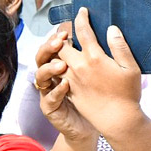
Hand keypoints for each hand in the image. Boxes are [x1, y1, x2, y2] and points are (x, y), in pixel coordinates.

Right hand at [32, 24, 97, 142]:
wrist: (103, 122)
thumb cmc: (105, 93)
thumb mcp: (107, 69)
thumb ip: (103, 51)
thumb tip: (110, 28)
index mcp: (66, 64)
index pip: (55, 47)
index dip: (57, 38)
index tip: (66, 31)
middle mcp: (54, 76)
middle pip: (42, 57)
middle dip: (48, 48)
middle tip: (59, 42)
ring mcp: (50, 91)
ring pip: (40, 76)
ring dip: (49, 68)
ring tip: (62, 65)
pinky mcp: (52, 107)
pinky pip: (48, 98)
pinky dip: (56, 91)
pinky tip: (66, 85)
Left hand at [55, 8, 144, 136]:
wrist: (117, 121)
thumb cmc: (128, 94)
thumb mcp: (131, 68)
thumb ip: (120, 46)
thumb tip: (111, 28)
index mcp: (94, 57)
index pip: (83, 31)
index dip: (81, 18)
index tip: (82, 11)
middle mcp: (78, 67)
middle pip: (61, 44)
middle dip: (62, 35)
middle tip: (67, 31)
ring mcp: (71, 79)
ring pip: (55, 60)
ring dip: (57, 51)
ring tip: (63, 46)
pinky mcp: (69, 91)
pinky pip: (57, 75)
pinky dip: (58, 66)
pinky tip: (64, 64)